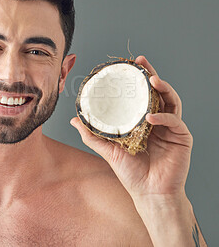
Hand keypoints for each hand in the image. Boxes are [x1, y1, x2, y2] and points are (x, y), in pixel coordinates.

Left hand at [70, 55, 192, 199]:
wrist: (148, 193)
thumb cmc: (131, 173)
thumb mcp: (108, 150)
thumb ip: (92, 135)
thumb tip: (74, 120)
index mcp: (142, 121)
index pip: (141, 95)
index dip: (136, 80)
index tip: (129, 65)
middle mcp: (158, 121)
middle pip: (157, 92)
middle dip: (151, 74)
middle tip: (142, 63)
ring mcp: (171, 127)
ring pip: (171, 100)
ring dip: (163, 88)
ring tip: (152, 80)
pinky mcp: (182, 137)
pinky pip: (174, 121)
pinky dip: (163, 117)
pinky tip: (151, 117)